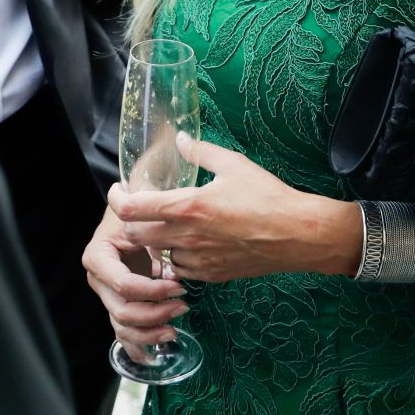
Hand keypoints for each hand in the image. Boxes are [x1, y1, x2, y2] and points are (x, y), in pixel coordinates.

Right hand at [82, 200, 189, 365]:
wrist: (127, 210)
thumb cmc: (136, 211)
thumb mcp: (143, 220)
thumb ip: (155, 242)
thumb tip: (173, 273)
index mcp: (98, 257)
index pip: (125, 285)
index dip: (153, 292)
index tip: (179, 287)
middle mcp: (97, 279)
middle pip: (122, 311)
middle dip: (154, 314)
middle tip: (183, 306)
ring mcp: (105, 294)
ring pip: (121, 326)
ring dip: (149, 333)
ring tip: (174, 330)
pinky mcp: (115, 302)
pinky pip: (121, 331)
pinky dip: (136, 345)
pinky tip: (152, 356)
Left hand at [109, 136, 357, 282]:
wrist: (298, 235)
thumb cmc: (268, 196)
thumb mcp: (233, 164)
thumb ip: (200, 151)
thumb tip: (180, 139)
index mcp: (188, 206)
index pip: (132, 208)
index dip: (117, 199)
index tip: (119, 191)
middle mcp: (187, 236)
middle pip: (135, 236)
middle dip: (131, 221)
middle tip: (141, 208)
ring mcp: (198, 260)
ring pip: (156, 255)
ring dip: (155, 242)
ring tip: (166, 226)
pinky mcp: (211, 275)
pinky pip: (180, 269)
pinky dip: (177, 258)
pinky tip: (190, 243)